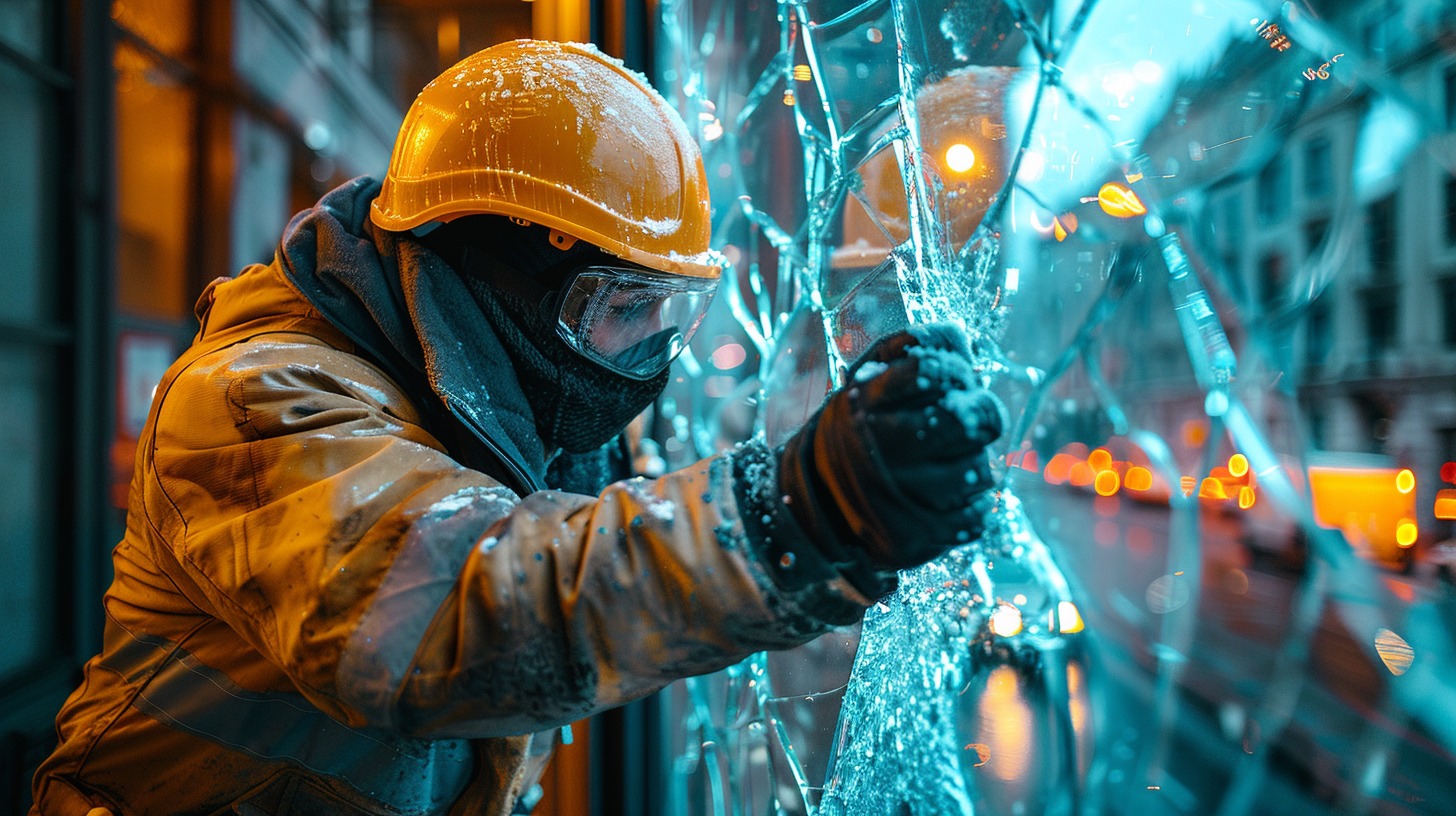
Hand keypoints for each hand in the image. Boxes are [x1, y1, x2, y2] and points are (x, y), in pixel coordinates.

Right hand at [778, 324, 1003, 579]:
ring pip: (979, 470)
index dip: (957, 368)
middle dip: (983, 412)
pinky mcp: (912, 537)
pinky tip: (949, 495)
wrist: (816, 498)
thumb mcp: (870, 375)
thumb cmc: (860, 426)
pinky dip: (971, 505)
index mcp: (868, 397)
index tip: (954, 377)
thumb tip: (969, 343)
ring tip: (947, 461)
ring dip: (974, 462)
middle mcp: (880, 445)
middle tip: (969, 417)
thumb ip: (918, 348)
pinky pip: (975, 517)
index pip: (933, 366)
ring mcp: (898, 494)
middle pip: (966, 420)